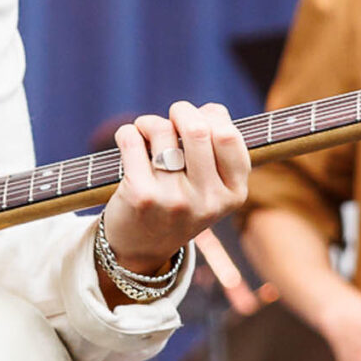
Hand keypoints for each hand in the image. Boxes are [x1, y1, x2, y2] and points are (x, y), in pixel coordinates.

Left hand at [101, 102, 251, 292]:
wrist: (142, 249)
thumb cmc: (179, 203)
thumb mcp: (211, 187)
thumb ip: (218, 150)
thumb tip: (211, 111)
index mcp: (233, 195)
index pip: (228, 137)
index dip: (212, 115)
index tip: (199, 118)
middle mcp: (207, 200)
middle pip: (197, 129)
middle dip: (181, 110)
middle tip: (173, 114)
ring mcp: (174, 200)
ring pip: (162, 130)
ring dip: (150, 122)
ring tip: (146, 132)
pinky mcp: (141, 196)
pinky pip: (132, 140)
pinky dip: (127, 132)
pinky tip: (129, 141)